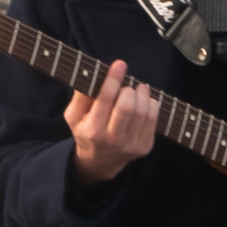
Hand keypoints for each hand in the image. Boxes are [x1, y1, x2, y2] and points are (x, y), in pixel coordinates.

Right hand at [66, 61, 163, 180]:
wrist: (100, 161)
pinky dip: (151, 104)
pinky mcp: (144, 147)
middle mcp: (112, 139)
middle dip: (129, 89)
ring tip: (139, 88)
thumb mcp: (73, 117)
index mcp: (92, 130)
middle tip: (128, 85)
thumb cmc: (86, 131)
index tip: (119, 64)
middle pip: (127, 106)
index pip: (105, 99)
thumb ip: (79, 97)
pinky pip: (153, 119)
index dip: (113, 79)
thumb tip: (91, 75)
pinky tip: (145, 101)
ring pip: (143, 112)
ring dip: (143, 95)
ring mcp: (130, 145)